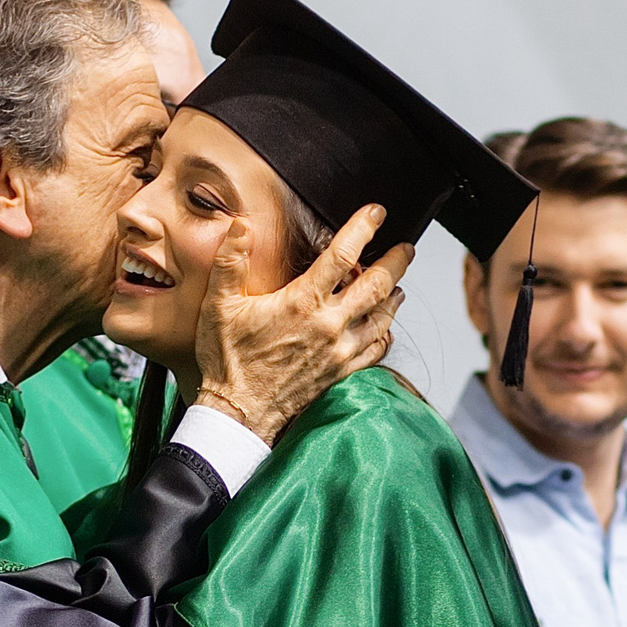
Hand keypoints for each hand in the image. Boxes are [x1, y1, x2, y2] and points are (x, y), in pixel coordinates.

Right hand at [193, 204, 412, 442]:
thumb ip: (231, 261)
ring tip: (398, 284)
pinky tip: (384, 326)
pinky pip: (377, 349)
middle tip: (406, 248)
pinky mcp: (342, 372)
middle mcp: (329, 325)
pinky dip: (386, 333)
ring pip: (383, 317)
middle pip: (378, 284)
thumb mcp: (219, 305)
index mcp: (302, 302)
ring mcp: (340, 350)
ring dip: (394, 297)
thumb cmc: (228, 359)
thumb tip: (241, 225)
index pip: (343, 255)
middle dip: (397, 261)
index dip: (363, 228)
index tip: (376, 213)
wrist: (239, 413)